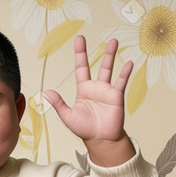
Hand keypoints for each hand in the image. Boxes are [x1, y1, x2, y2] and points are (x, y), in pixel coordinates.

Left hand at [44, 36, 133, 161]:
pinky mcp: (116, 96)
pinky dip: (125, 73)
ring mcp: (107, 91)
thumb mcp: (68, 116)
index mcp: (83, 90)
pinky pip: (121, 82)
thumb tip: (47, 92)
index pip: (81, 68)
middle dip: (95, 51)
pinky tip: (128, 63)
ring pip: (109, 69)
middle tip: (97, 36)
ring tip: (113, 42)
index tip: (79, 40)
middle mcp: (95, 87)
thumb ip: (59, 104)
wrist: (100, 139)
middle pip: (96, 65)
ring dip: (111, 56)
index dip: (80, 54)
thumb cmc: (85, 129)